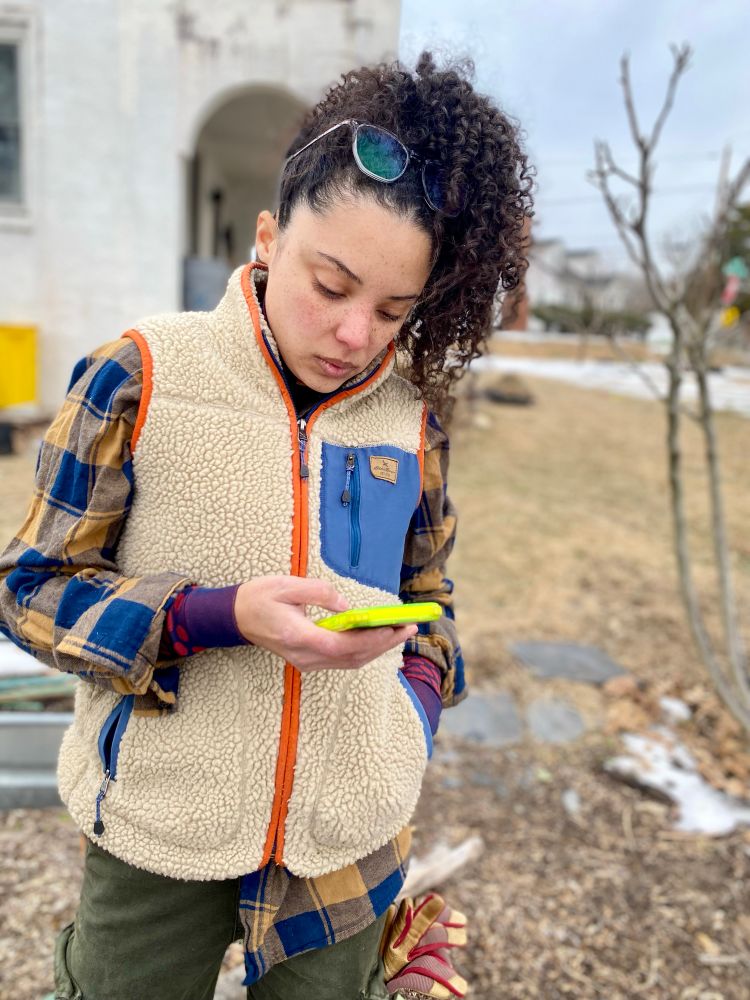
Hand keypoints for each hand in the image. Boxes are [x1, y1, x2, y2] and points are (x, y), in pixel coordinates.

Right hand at [233, 576, 417, 672]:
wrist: (236, 616)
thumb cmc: (260, 597)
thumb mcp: (288, 585)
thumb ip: (319, 593)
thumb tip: (346, 605)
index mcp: (298, 636)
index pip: (342, 645)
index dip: (371, 639)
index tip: (393, 627)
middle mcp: (304, 656)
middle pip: (352, 657)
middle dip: (384, 644)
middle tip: (409, 627)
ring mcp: (306, 661)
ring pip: (350, 662)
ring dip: (378, 649)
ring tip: (401, 632)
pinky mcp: (309, 659)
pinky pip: (342, 659)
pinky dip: (364, 650)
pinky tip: (379, 637)